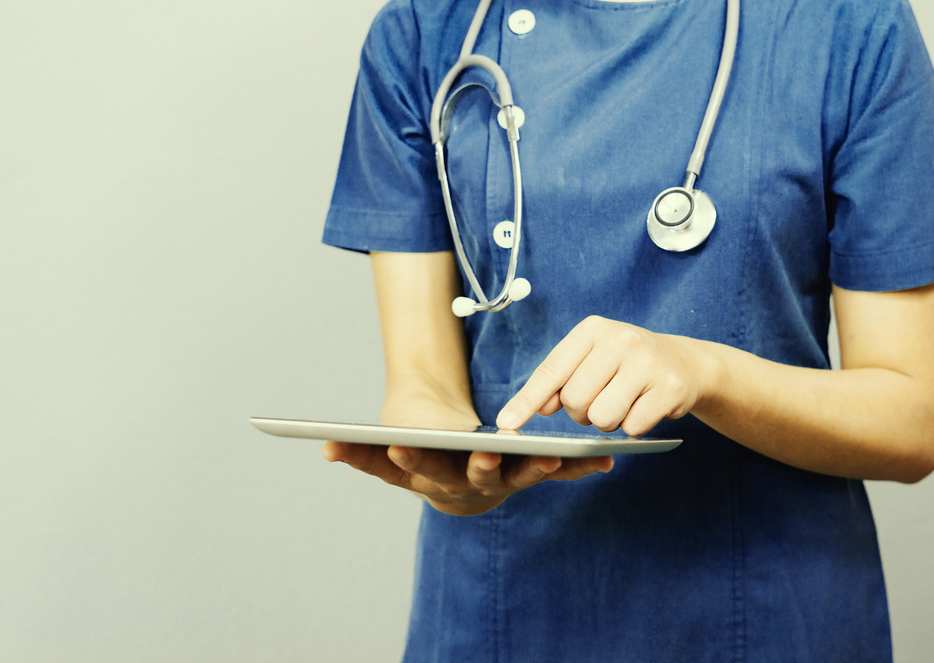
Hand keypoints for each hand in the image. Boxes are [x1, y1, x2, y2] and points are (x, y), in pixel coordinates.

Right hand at [323, 389, 612, 515]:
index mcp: (429, 479)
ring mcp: (503, 483)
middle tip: (483, 455)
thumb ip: (362, 453)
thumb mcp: (390, 456)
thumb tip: (325, 448)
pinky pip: (559, 474)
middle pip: (470, 478)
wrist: (463, 486)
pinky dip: (583, 469)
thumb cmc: (425, 461)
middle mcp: (468, 487)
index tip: (399, 446)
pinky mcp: (532, 475)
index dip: (406, 459)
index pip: (411, 471)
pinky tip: (607, 461)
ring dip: (537, 467)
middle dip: (477, 467)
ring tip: (551, 454)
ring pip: (520, 477)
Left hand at [496, 315, 719, 435]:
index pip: (551, 371)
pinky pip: (632, 427)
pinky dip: (633, 426)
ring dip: (607, 421)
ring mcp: (646, 362)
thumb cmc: (626, 363)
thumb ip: (561, 379)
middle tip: (602, 397)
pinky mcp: (668, 388)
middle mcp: (619, 339)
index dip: (527, 401)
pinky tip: (644, 407)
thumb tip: (539, 408)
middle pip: (574, 400)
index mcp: (592, 330)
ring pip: (601, 417)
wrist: (685, 363)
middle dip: (582, 411)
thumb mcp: (592, 359)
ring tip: (623, 403)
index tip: (506, 424)